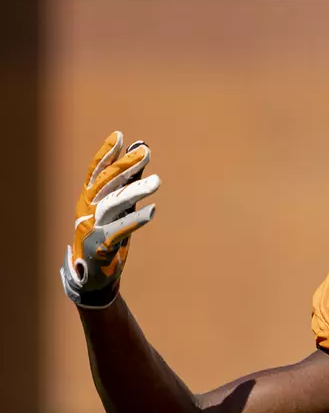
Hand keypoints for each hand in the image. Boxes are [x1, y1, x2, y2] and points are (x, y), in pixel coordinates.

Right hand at [61, 131, 159, 308]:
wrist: (92, 277)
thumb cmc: (106, 236)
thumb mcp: (117, 208)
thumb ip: (128, 181)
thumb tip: (139, 150)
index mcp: (88, 200)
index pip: (96, 172)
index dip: (106, 154)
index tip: (120, 136)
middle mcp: (86, 210)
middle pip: (106, 184)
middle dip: (125, 167)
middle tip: (145, 152)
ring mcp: (93, 228)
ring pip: (112, 205)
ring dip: (134, 191)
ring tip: (157, 181)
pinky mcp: (102, 247)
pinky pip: (119, 231)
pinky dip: (135, 220)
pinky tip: (152, 211)